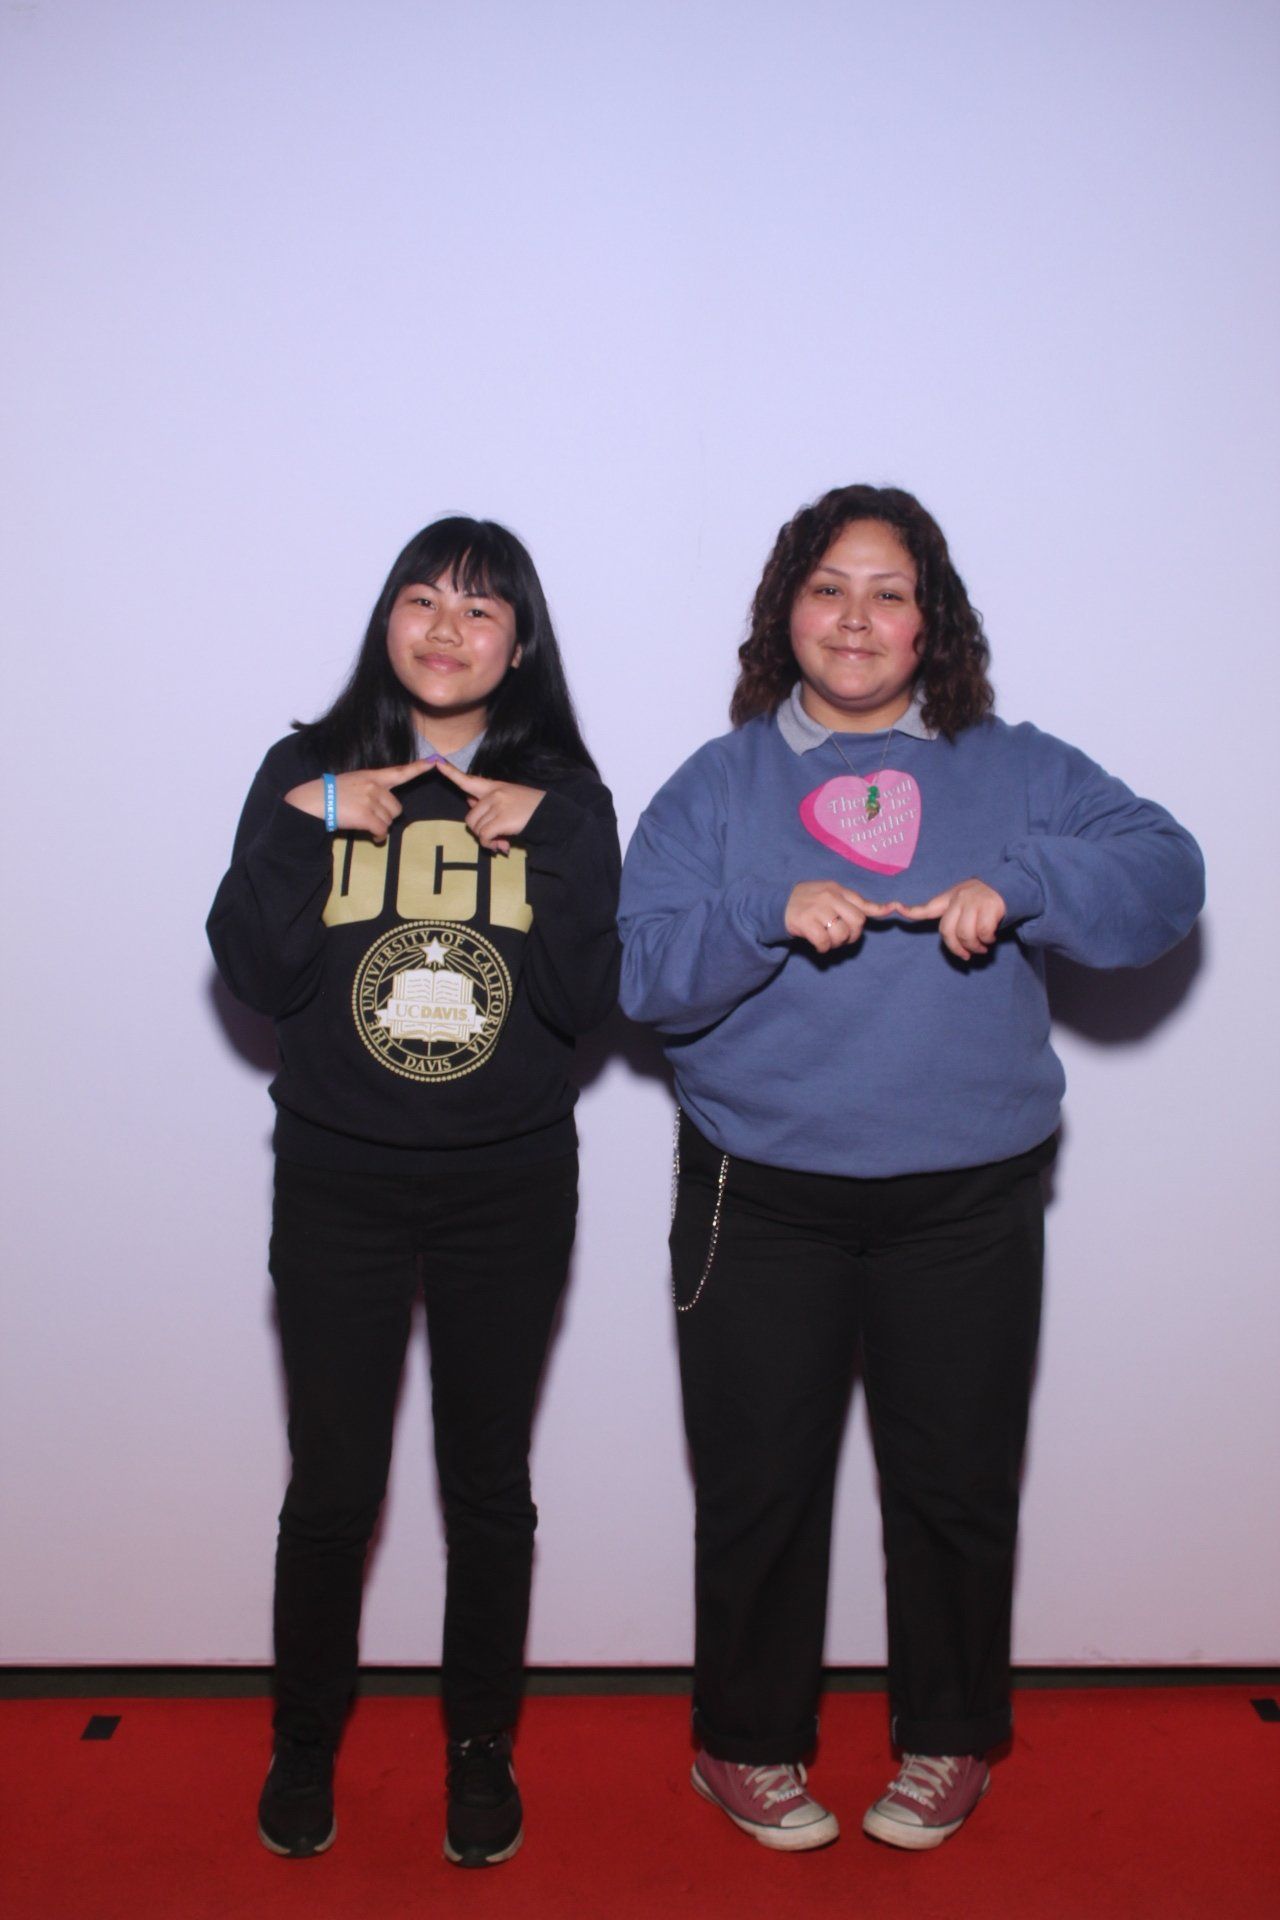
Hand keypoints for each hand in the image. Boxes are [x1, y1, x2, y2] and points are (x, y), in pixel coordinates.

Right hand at [284, 762, 429, 842]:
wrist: (312, 802)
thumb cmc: (329, 795)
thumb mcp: (351, 783)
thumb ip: (369, 789)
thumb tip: (383, 808)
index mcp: (371, 776)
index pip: (399, 771)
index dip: (419, 768)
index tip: (434, 762)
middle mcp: (373, 786)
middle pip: (397, 807)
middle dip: (387, 816)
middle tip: (371, 818)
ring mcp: (370, 800)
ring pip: (389, 820)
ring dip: (380, 826)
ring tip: (365, 825)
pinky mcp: (366, 815)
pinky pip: (382, 830)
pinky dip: (379, 837)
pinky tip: (372, 837)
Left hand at [435, 760, 545, 852]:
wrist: (551, 814)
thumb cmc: (530, 809)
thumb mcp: (509, 799)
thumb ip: (487, 800)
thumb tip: (468, 800)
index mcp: (495, 786)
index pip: (469, 779)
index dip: (451, 772)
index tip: (437, 762)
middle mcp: (494, 793)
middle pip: (470, 817)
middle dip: (480, 831)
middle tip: (494, 837)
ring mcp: (497, 805)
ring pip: (477, 828)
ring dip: (486, 839)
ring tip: (500, 841)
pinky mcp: (502, 819)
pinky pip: (484, 836)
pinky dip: (490, 844)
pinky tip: (500, 845)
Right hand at [785, 880, 891, 953]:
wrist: (777, 904)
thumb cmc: (808, 902)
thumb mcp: (829, 895)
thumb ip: (853, 903)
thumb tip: (886, 909)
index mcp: (837, 889)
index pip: (862, 902)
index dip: (878, 909)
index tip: (892, 909)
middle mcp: (829, 896)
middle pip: (857, 921)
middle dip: (852, 935)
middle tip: (841, 938)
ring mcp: (817, 908)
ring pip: (841, 933)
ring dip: (836, 943)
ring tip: (827, 941)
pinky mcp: (805, 921)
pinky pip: (824, 941)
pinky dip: (823, 948)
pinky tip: (818, 946)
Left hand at [895, 878, 1006, 959]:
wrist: (1011, 886)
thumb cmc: (984, 901)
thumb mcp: (964, 902)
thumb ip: (953, 917)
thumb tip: (953, 942)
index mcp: (950, 898)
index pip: (928, 907)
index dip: (911, 910)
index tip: (897, 908)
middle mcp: (960, 898)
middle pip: (948, 931)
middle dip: (957, 948)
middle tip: (968, 955)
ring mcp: (974, 901)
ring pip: (966, 934)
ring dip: (974, 947)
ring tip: (982, 947)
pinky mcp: (990, 906)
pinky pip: (983, 932)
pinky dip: (987, 940)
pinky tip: (991, 938)